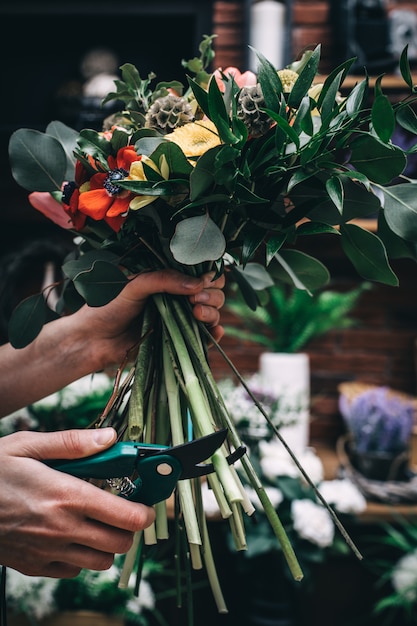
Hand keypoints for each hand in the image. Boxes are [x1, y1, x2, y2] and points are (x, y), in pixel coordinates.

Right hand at [0, 428, 154, 576]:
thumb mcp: (29, 444)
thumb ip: (73, 443)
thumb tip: (110, 439)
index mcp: (66, 495)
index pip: (126, 515)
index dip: (145, 511)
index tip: (146, 503)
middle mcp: (61, 529)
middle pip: (120, 542)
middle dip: (129, 527)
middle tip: (122, 509)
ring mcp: (47, 551)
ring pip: (100, 561)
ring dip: (107, 544)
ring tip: (97, 522)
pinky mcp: (33, 565)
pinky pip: (73, 571)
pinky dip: (81, 557)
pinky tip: (71, 535)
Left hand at [83, 269, 224, 370]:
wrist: (92, 339)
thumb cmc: (107, 305)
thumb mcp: (134, 284)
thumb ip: (164, 280)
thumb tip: (197, 284)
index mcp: (168, 278)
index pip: (200, 272)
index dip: (208, 274)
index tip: (201, 280)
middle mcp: (178, 297)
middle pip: (212, 292)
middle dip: (212, 294)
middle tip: (196, 299)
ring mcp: (180, 319)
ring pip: (213, 313)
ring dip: (212, 312)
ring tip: (196, 313)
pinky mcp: (179, 340)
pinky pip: (205, 336)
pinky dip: (214, 333)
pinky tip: (212, 331)